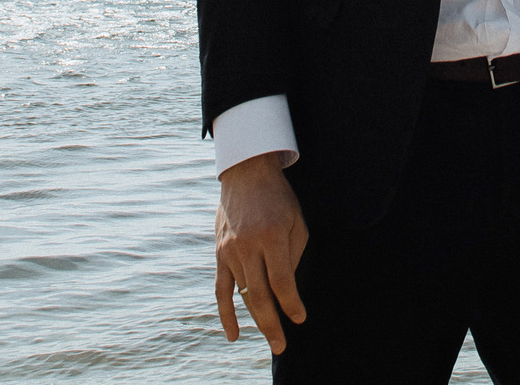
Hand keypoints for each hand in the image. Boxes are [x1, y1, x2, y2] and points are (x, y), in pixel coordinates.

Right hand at [215, 153, 308, 354]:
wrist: (246, 173)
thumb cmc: (278, 198)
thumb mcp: (296, 220)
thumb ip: (293, 256)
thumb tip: (288, 291)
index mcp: (271, 236)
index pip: (281, 281)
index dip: (291, 304)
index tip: (300, 319)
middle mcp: (247, 246)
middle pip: (259, 295)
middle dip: (272, 324)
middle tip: (281, 346)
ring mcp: (230, 251)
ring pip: (243, 293)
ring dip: (256, 318)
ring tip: (272, 337)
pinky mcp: (220, 254)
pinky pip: (221, 289)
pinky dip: (226, 313)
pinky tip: (234, 334)